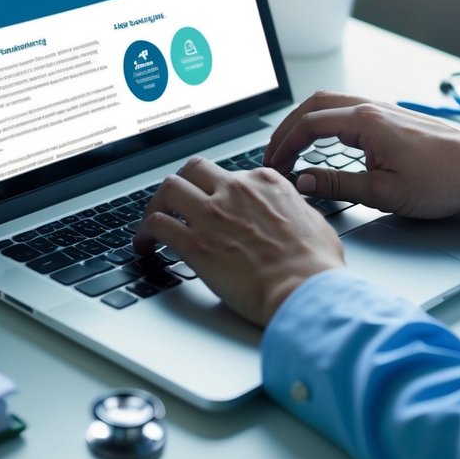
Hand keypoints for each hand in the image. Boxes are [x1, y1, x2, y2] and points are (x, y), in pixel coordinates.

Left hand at [133, 157, 342, 325]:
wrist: (305, 289)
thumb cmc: (315, 264)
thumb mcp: (313, 220)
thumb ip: (292, 208)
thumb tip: (289, 210)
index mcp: (264, 182)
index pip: (229, 173)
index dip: (217, 189)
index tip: (212, 202)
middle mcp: (235, 190)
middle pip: (193, 169)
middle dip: (182, 184)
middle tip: (176, 203)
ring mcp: (212, 213)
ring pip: (169, 188)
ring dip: (157, 204)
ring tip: (152, 220)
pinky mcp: (195, 242)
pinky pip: (157, 224)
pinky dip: (144, 233)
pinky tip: (143, 246)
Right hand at [264, 91, 459, 218]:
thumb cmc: (445, 181)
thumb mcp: (383, 193)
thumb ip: (337, 185)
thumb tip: (303, 181)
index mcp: (366, 122)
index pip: (308, 125)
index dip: (284, 145)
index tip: (273, 164)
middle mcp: (374, 108)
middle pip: (315, 105)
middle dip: (289, 128)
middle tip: (275, 153)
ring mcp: (386, 111)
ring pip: (333, 104)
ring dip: (308, 122)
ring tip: (295, 147)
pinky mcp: (396, 119)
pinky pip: (350, 111)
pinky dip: (328, 122)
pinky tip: (329, 143)